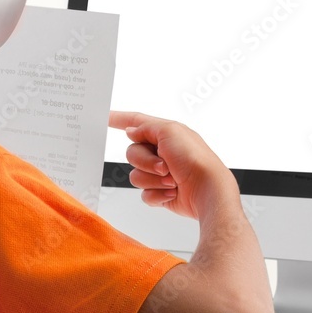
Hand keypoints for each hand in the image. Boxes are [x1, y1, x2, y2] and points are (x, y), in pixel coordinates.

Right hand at [108, 111, 238, 219]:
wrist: (206, 190)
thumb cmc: (195, 159)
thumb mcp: (170, 131)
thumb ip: (146, 128)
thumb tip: (131, 132)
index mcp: (164, 134)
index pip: (136, 122)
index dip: (119, 119)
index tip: (105, 117)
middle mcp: (161, 152)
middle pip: (131, 154)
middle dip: (145, 162)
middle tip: (164, 165)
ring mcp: (160, 173)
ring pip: (135, 176)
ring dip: (152, 180)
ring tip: (172, 180)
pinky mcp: (161, 192)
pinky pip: (144, 194)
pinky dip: (157, 194)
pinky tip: (171, 192)